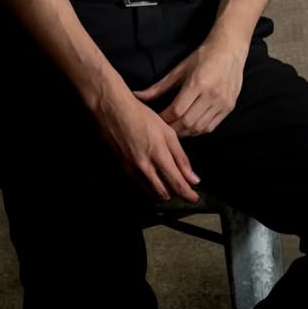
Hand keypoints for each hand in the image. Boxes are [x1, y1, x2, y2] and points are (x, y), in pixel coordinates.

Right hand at [93, 88, 201, 203]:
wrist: (113, 110)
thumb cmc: (142, 116)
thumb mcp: (167, 132)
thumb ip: (181, 157)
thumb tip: (193, 178)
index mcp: (159, 155)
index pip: (177, 184)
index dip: (187, 194)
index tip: (194, 198)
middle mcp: (144, 167)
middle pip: (164, 192)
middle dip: (176, 193)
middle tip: (183, 187)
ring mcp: (131, 169)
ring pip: (151, 192)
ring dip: (162, 190)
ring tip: (169, 181)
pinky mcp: (122, 169)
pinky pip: (140, 185)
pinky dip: (149, 185)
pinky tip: (153, 177)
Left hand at [132, 37, 245, 137]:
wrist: (229, 50)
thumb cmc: (203, 57)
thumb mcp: (179, 70)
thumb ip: (159, 87)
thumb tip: (138, 96)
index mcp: (198, 83)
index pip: (176, 110)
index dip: (164, 118)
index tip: (155, 120)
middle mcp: (212, 95)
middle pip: (188, 122)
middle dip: (172, 129)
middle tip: (162, 130)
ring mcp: (222, 102)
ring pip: (200, 128)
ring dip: (185, 132)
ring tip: (174, 130)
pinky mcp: (229, 107)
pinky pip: (211, 127)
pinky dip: (198, 131)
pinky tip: (190, 128)